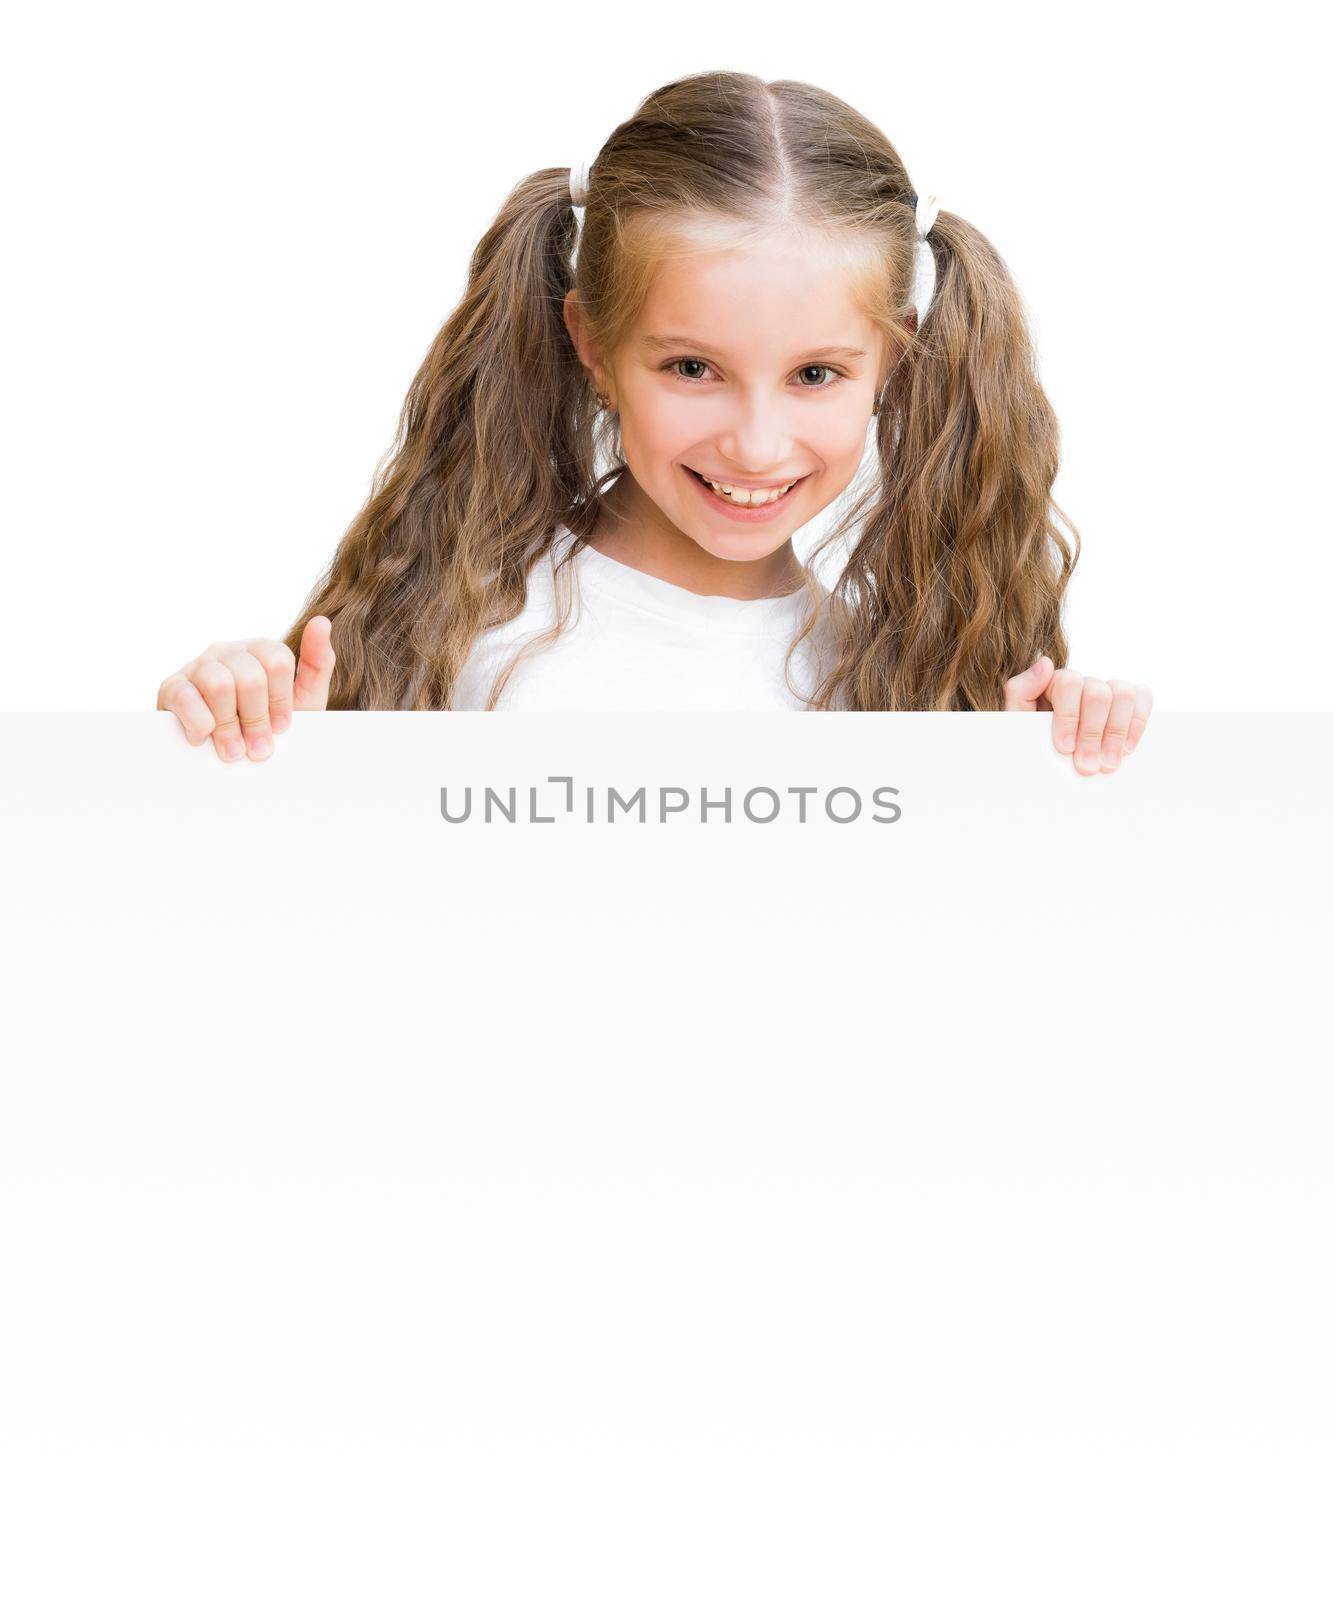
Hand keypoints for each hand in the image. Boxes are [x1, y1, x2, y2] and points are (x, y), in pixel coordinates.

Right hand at [156, 616, 335, 761]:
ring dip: (229, 726)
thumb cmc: (268, 723)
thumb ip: (317, 664)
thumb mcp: (303, 699)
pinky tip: (204, 738)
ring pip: (219, 685)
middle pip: (250, 677)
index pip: (277, 661)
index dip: (281, 701)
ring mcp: (198, 666)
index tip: (281, 728)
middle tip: (258, 749)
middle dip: (257, 720)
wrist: (227, 753)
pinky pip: (185, 697)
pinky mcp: (172, 686)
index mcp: (260, 650)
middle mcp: (228, 651)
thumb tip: (322, 622)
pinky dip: (198, 722)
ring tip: (233, 751)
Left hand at [1004, 656, 1152, 775]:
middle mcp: (1083, 683)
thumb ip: (1020, 691)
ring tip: (1106, 764)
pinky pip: (1142, 698)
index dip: (1069, 716)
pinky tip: (1125, 750)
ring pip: (1123, 695)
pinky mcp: (1128, 702)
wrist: (1043, 763)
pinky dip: (1138, 723)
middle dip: (1093, 732)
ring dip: (1116, 732)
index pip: (1069, 684)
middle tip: (1086, 766)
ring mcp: (1107, 691)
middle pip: (1099, 693)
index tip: (1065, 748)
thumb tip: (1046, 664)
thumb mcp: (1014, 719)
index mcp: (1053, 682)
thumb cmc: (1029, 740)